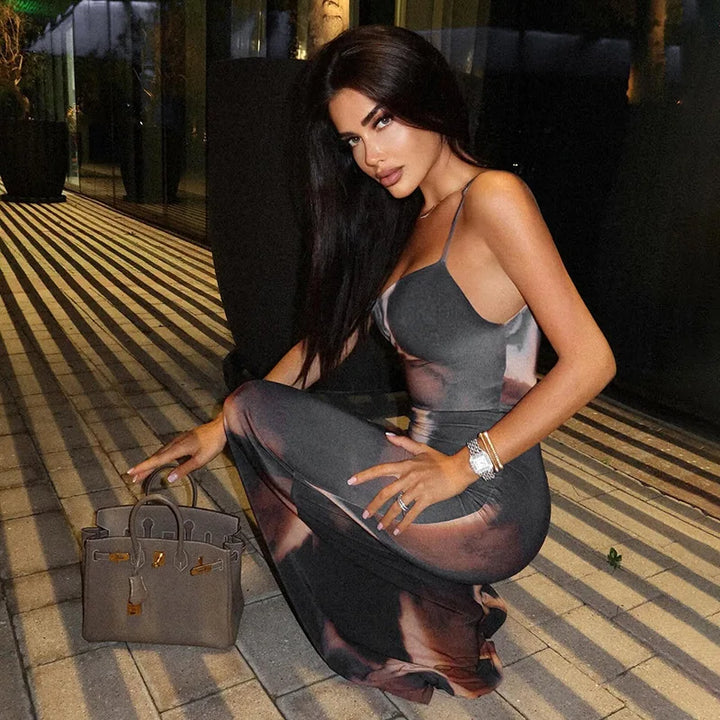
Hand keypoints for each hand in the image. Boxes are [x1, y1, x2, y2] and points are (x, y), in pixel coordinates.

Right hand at [125, 413, 226, 483]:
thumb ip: (184, 469)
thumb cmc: (212, 443)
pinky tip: (158, 462)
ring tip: (142, 472)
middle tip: (133, 477)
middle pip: (155, 457)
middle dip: (143, 468)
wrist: (219, 428)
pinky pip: (166, 450)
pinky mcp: (181, 440)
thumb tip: (169, 479)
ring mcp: (177, 440)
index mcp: (177, 448)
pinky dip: (158, 457)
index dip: (143, 467)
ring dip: (150, 463)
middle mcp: (175, 443)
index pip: (156, 460)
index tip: (132, 472)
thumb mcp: (200, 460)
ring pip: (160, 453)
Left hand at [348, 433, 476, 534]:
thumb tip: (387, 435)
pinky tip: (398, 530)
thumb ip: (403, 442)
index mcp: (405, 465)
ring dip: (387, 518)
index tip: (351, 481)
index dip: (364, 476)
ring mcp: (417, 489)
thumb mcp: (421, 448)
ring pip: (397, 506)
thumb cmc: (440, 460)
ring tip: (380, 526)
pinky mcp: (426, 499)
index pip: (380, 470)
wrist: (459, 469)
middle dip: (373, 505)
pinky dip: (404, 523)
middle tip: (365, 514)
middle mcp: (408, 478)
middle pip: (385, 493)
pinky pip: (412, 513)